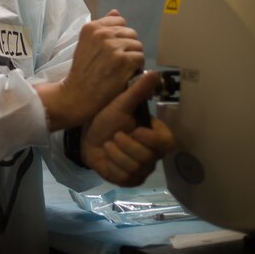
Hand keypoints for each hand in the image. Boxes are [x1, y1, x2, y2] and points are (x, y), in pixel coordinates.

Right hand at [37, 10, 145, 130]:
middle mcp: (102, 34)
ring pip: (138, 46)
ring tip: (122, 69)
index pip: (120, 21)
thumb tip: (116, 11)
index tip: (113, 50)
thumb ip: (102, 27)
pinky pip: (140, 58)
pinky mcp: (124, 61)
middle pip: (131, 33)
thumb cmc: (83, 71)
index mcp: (92, 27)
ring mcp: (113, 47)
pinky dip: (137, 68)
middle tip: (118, 62)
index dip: (120, 37)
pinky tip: (126, 75)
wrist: (78, 95)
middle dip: (128, 47)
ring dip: (134, 58)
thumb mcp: (87, 43)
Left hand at [80, 71, 174, 186]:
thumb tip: (154, 73)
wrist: (87, 137)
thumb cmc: (106, 119)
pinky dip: (111, 166)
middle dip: (125, 144)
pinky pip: (125, 178)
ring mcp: (143, 169)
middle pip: (147, 157)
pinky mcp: (130, 180)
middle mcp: (153, 154)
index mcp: (156, 135)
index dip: (151, 139)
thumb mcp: (120, 104)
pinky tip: (106, 157)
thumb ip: (138, 91)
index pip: (166, 142)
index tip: (136, 130)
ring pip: (135, 167)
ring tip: (107, 144)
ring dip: (115, 153)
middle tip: (113, 135)